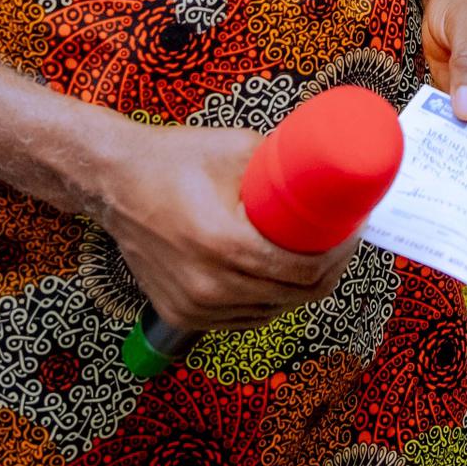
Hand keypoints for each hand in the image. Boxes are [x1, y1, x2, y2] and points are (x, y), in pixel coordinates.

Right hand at [95, 122, 358, 333]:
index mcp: (223, 244)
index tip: (352, 230)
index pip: (305, 270)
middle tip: (340, 241)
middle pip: (296, 296)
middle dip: (328, 270)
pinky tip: (276, 276)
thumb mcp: (238, 147)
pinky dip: (267, 302)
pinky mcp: (181, 315)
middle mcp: (208, 285)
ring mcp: (193, 307)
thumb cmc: (173, 159)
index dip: (340, 254)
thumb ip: (285, 161)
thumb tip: (334, 165)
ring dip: (300, 290)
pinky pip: (243, 318)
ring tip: (312, 254)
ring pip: (272, 312)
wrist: (114, 183)